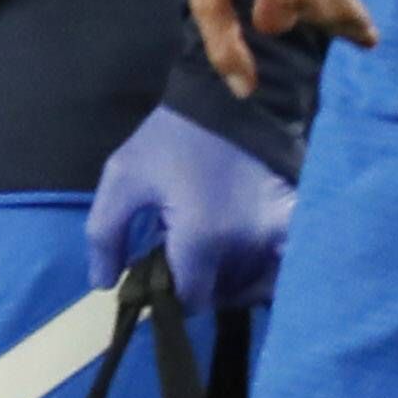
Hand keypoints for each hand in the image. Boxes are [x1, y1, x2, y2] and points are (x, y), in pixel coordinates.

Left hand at [86, 104, 293, 314]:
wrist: (227, 97)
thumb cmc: (171, 139)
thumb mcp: (124, 177)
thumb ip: (105, 234)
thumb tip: (105, 284)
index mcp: (202, 237)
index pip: (189, 299)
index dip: (169, 293)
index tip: (158, 271)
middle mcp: (245, 245)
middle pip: (223, 294)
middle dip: (201, 284)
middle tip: (182, 254)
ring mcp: (275, 234)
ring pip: (254, 285)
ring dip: (232, 280)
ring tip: (210, 252)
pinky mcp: (293, 222)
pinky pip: (283, 265)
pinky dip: (268, 269)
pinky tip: (247, 255)